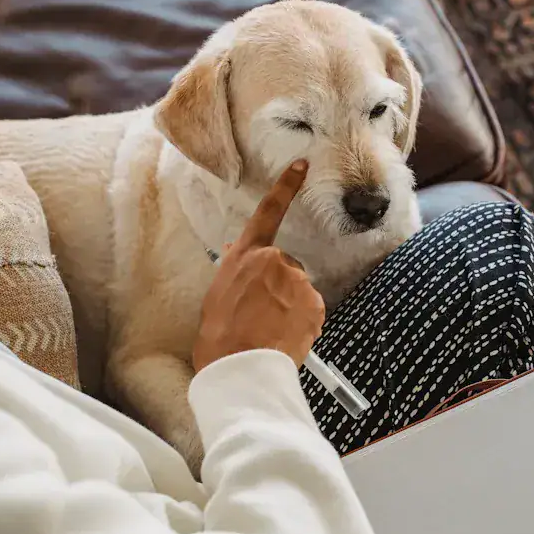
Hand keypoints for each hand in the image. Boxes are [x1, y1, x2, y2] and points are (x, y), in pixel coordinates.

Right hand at [192, 160, 325, 371]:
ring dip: (290, 307)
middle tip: (260, 316)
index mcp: (245, 256)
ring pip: (299, 291)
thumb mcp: (218, 295)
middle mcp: (273, 261)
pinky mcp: (314, 303)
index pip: (268, 213)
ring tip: (268, 330)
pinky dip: (301, 323)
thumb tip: (241, 256)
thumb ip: (236, 272)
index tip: (302, 165)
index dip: (286, 186)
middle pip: (285, 267)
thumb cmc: (220, 337)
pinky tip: (284, 337)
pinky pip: (310, 311)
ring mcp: (297, 281)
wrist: (238, 368)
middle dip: (279, 288)